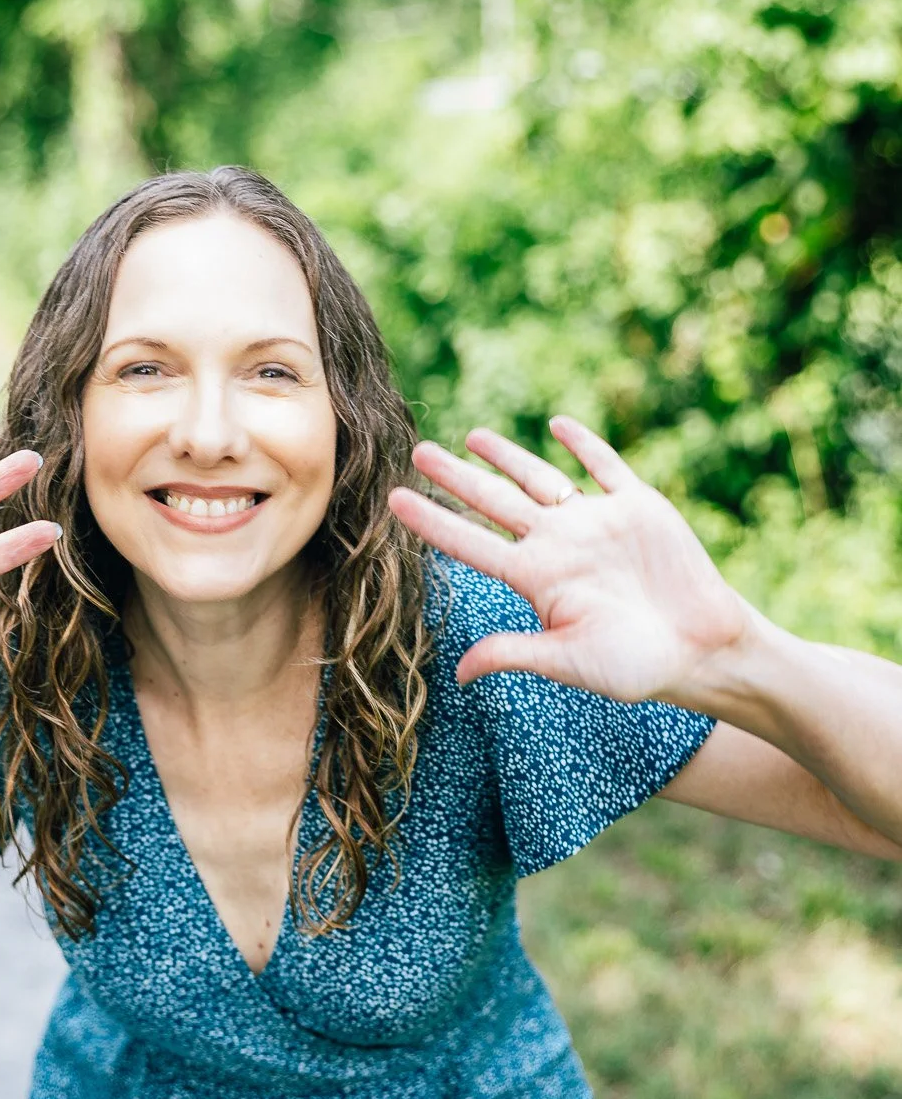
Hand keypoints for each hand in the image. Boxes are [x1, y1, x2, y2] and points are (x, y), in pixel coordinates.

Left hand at [388, 416, 748, 704]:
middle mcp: (559, 545)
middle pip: (495, 501)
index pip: (471, 543)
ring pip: (540, 479)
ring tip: (471, 436)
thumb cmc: (637, 666)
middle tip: (417, 450)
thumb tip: (458, 673)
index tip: (392, 500)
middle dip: (456, 477)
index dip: (432, 521)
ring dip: (506, 455)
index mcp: (537, 579)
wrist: (705, 650)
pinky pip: (605, 466)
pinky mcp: (638, 506)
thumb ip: (515, 653)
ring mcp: (596, 522)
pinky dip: (583, 443)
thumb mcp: (569, 661)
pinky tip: (557, 425)